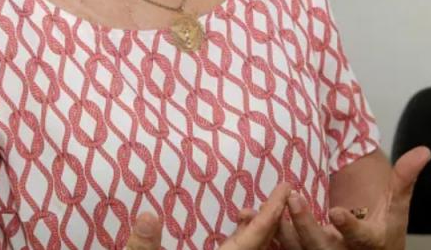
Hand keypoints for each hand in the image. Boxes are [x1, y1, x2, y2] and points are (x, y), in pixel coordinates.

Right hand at [125, 182, 292, 249]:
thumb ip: (143, 246)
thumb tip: (148, 216)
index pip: (251, 240)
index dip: (270, 213)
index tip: (286, 188)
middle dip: (273, 221)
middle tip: (285, 193)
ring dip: (261, 236)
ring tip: (268, 213)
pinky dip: (246, 248)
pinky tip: (240, 238)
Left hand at [274, 147, 430, 249]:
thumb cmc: (383, 232)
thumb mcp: (396, 210)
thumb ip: (404, 180)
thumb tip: (424, 151)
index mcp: (368, 243)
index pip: (360, 236)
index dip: (349, 226)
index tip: (337, 212)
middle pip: (320, 246)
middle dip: (305, 225)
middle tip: (294, 199)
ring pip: (296, 249)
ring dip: (278, 230)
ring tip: (262, 208)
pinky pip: (280, 247)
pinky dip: (265, 234)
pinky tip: (247, 216)